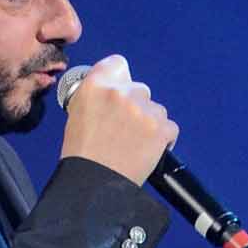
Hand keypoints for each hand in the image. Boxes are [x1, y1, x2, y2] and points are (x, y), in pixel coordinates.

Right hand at [60, 53, 178, 185]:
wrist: (96, 184)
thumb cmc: (83, 155)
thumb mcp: (76, 113)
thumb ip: (95, 94)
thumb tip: (110, 89)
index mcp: (96, 85)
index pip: (118, 64)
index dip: (119, 80)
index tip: (119, 93)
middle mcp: (121, 93)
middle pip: (140, 89)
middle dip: (135, 106)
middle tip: (123, 129)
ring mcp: (143, 110)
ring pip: (156, 108)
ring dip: (150, 122)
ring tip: (134, 143)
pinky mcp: (160, 129)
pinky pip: (170, 127)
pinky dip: (163, 139)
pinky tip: (148, 151)